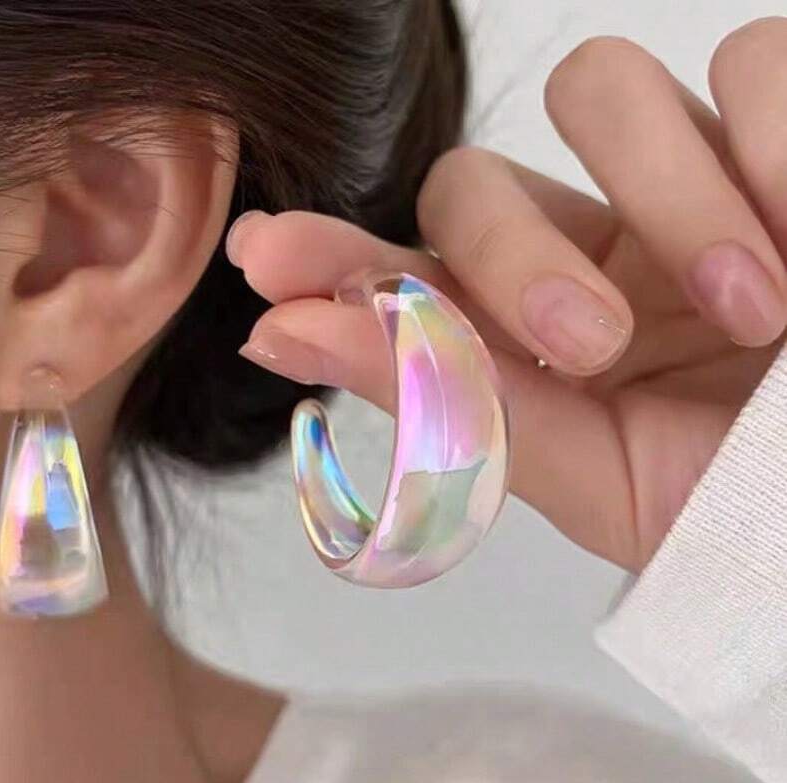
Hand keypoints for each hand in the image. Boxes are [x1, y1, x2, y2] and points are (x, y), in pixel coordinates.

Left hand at [226, 19, 786, 572]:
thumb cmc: (729, 498)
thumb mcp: (586, 471)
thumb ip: (446, 400)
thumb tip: (275, 335)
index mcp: (531, 334)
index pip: (411, 265)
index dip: (335, 253)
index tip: (268, 259)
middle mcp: (592, 245)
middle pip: (477, 178)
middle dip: (516, 253)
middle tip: (588, 345)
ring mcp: (683, 177)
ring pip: (604, 87)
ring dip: (669, 200)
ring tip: (750, 309)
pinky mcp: (783, 129)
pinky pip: (753, 62)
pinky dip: (776, 144)